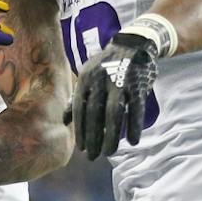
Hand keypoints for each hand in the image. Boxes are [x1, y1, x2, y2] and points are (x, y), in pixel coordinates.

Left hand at [70, 31, 158, 160]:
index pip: (80, 108)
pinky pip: (136, 109)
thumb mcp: (87, 75)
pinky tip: (132, 141)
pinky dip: (134, 126)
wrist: (133, 44)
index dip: (80, 129)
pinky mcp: (137, 85)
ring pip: (114, 113)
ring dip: (112, 135)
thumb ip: (77, 97)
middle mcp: (101, 80)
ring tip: (110, 152)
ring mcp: (120, 82)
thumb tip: (64, 120)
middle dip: (94, 137)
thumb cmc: (106, 65)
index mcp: (86, 79)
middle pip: (95, 114)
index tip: (81, 148)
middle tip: (93, 156)